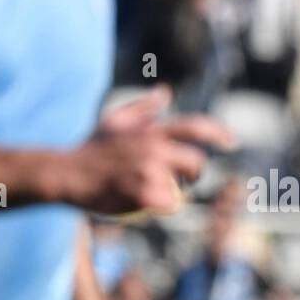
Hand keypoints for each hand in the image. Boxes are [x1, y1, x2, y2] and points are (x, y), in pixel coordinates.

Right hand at [65, 85, 235, 215]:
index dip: (217, 132)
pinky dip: (161, 207)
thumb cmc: (91, 148)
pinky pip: (169, 205)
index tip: (232, 141)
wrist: (68, 174)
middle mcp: (154, 149)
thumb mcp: (115, 120)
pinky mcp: (144, 196)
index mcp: (150, 130)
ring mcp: (150, 173)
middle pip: (196, 163)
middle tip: (180, 179)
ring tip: (148, 188)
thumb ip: (143, 107)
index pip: (194, 126)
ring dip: (172, 192)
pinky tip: (141, 201)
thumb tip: (165, 92)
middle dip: (193, 174)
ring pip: (182, 188)